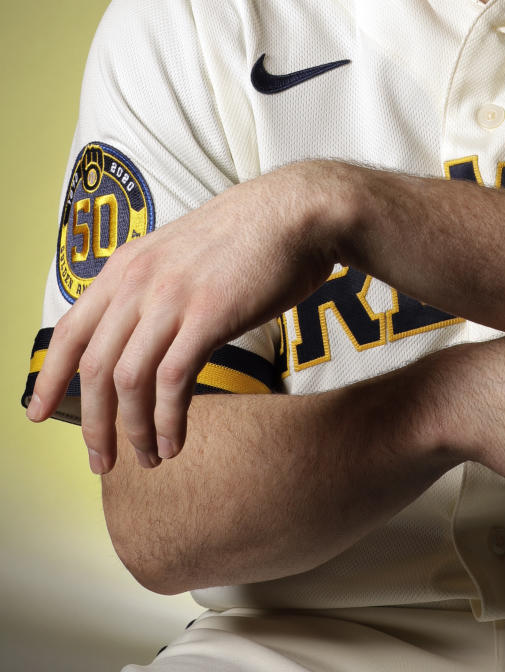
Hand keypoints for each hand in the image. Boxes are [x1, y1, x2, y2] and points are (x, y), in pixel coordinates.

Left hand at [27, 164, 340, 472]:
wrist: (297, 210)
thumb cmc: (250, 236)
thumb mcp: (181, 254)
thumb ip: (154, 289)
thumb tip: (140, 335)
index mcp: (127, 266)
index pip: (70, 330)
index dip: (49, 378)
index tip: (40, 414)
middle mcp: (139, 281)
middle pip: (94, 367)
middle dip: (93, 424)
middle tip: (102, 461)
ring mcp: (172, 297)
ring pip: (128, 381)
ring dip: (132, 430)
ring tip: (148, 457)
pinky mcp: (208, 314)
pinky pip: (172, 381)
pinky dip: (167, 420)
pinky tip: (175, 440)